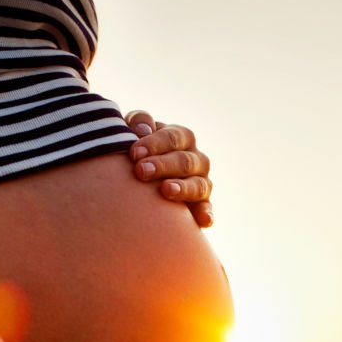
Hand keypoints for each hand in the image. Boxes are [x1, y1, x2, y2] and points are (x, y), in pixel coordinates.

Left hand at [125, 110, 213, 227]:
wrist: (141, 179)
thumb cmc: (138, 151)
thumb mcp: (135, 131)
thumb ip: (139, 122)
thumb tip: (144, 130)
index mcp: (182, 138)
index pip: (173, 138)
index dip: (154, 144)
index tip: (134, 153)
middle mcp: (196, 159)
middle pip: (185, 161)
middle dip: (163, 165)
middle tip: (141, 170)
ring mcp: (201, 182)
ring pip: (199, 184)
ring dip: (183, 188)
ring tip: (165, 190)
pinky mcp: (201, 206)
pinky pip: (207, 209)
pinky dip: (206, 213)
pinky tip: (203, 220)